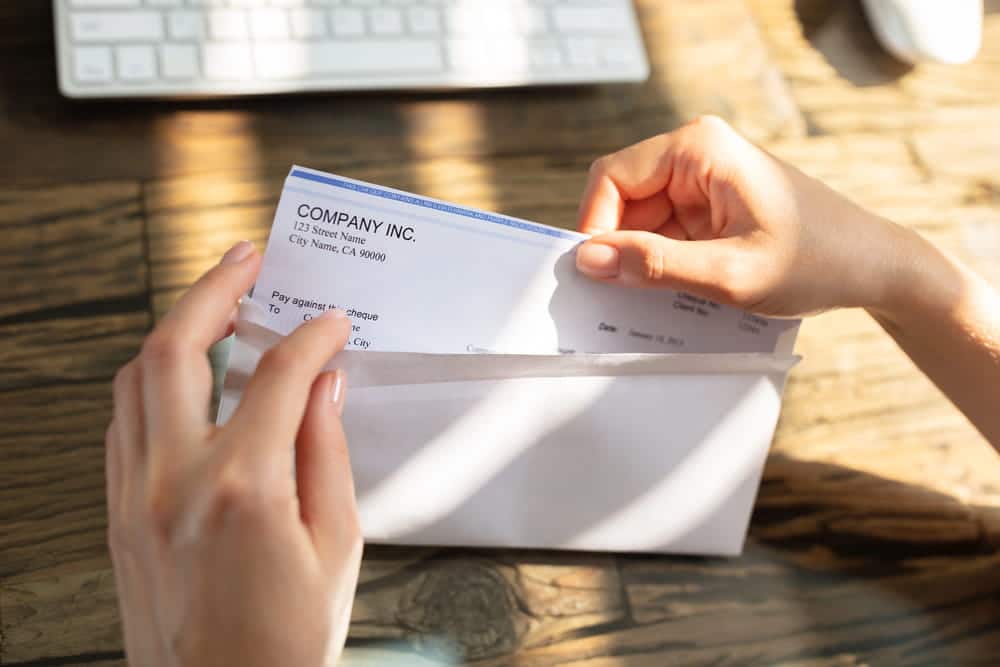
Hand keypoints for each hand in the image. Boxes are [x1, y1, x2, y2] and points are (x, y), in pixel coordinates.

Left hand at [106, 241, 361, 666]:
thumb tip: (324, 389)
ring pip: (134, 379)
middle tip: (245, 259)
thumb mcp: (337, 546)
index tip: (330, 324)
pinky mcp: (120, 516)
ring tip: (212, 308)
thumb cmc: (285, 643)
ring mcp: (137, 497)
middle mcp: (176, 482)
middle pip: (177, 350)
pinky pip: (123, 423)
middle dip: (213, 289)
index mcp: (245, 488)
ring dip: (174, 330)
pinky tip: (183, 379)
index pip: (279, 377)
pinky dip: (151, 382)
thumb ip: (326, 454)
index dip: (311, 337)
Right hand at [574, 116, 911, 316]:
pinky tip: (678, 292)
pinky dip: (661, 266)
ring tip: (659, 299)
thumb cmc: (817, 261)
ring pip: (638, 222)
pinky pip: (663, 234)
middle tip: (622, 298)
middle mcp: (695, 154)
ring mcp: (701, 181)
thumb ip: (656, 266)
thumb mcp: (731, 273)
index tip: (595, 276)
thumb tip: (588, 261)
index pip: (611, 178)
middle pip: (620, 200)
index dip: (594, 227)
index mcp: (698, 148)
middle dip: (618, 248)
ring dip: (641, 261)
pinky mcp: (708, 207)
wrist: (872, 267)